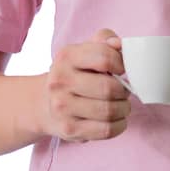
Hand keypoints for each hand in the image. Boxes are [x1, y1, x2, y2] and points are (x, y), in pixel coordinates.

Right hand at [39, 27, 131, 142]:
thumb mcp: (85, 51)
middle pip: (109, 88)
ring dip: (124, 108)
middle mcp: (59, 81)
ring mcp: (62, 107)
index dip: (122, 64)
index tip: (122, 70)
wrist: (45, 104)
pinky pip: (106, 130)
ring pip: (109, 110)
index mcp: (66, 56)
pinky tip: (117, 119)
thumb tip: (120, 44)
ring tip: (121, 105)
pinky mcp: (69, 129)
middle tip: (124, 91)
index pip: (105, 58)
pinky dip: (119, 125)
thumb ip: (106, 40)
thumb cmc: (75, 74)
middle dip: (124, 90)